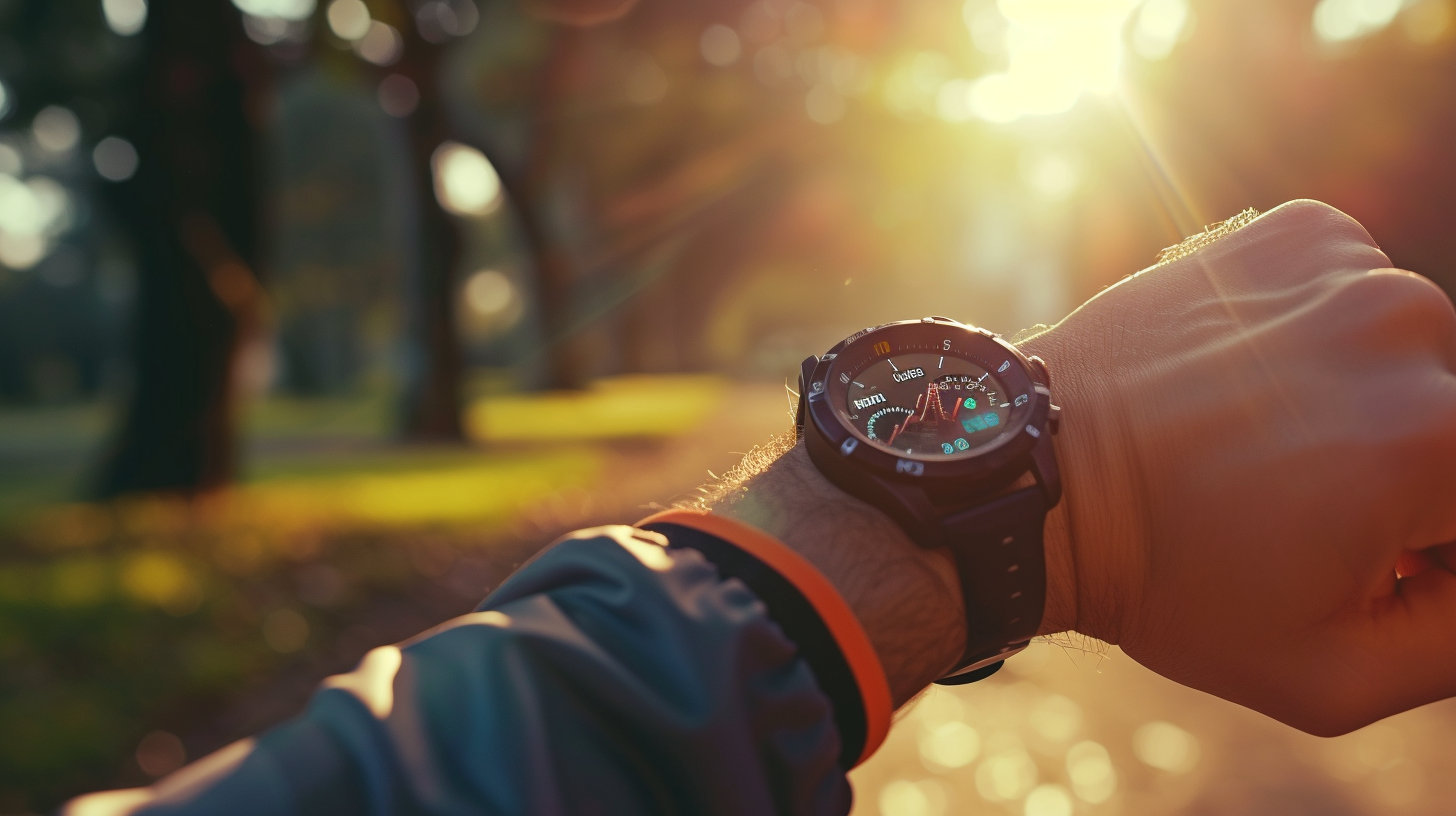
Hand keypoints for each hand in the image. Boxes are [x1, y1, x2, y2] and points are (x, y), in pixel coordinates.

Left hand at [1021, 199, 1455, 734]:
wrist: (1043, 474)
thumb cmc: (1174, 586)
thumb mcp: (1334, 675)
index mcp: (1440, 440)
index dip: (1433, 551)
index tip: (1367, 560)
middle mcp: (1408, 327)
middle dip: (1411, 478)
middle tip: (1303, 509)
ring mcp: (1349, 265)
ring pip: (1414, 357)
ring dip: (1370, 404)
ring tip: (1268, 445)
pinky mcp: (1299, 230)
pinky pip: (1357, 293)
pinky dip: (1322, 338)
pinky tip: (1249, 381)